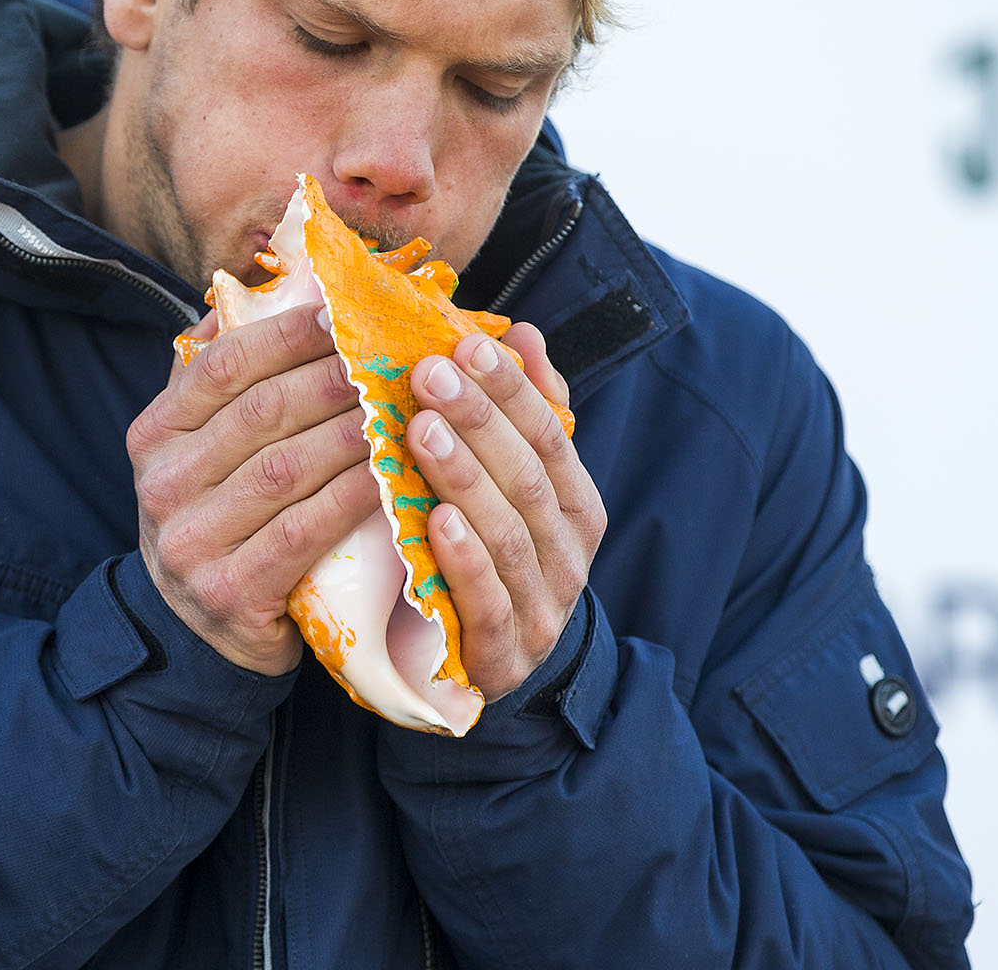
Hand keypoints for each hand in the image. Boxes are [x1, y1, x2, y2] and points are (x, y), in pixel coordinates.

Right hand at [126, 302, 380, 674]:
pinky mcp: (228, 592)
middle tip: (391, 357)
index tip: (344, 312)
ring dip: (353, 433)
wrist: (198, 632)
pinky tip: (391, 474)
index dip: (287, 333)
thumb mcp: (202, 447)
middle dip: (334, 379)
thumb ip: (221, 379)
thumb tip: (259, 289)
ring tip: (404, 408)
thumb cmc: (222, 517)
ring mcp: (190, 542)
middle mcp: (162, 484)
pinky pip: (303, 531)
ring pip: (286, 469)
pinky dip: (352, 498)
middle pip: (261, 412)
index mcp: (155, 434)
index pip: (224, 366)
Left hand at [406, 322, 605, 700]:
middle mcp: (569, 553)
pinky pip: (488, 602)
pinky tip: (435, 520)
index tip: (464, 344)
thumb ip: (522, 415)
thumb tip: (523, 333)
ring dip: (464, 478)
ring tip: (421, 430)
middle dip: (479, 421)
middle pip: (529, 478)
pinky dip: (465, 560)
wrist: (500, 664)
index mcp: (576, 505)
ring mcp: (541, 606)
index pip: (550, 435)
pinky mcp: (504, 654)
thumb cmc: (499, 557)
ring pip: (508, 535)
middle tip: (427, 374)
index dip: (510, 388)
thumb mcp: (516, 487)